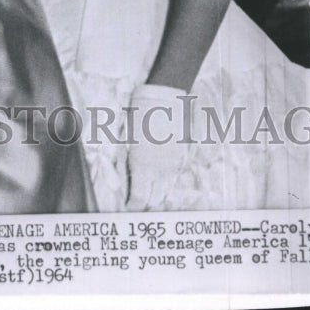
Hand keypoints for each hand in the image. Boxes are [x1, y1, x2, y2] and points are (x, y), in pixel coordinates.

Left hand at [126, 83, 190, 210]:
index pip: (139, 200)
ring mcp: (174, 166)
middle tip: (138, 204)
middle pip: (154, 201)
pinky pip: (175, 178)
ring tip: (149, 197)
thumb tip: (127, 182)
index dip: (133, 207)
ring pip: (167, 192)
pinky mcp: (183, 159)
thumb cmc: (139, 119)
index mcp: (143, 168)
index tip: (128, 208)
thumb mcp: (127, 144)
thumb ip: (128, 166)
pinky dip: (167, 183)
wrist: (162, 101)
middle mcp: (161, 171)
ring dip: (157, 196)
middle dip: (145, 205)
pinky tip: (160, 180)